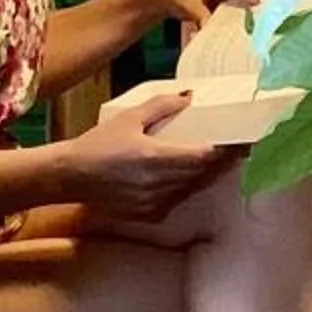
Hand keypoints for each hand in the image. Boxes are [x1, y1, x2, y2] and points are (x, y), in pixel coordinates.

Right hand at [63, 95, 232, 220]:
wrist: (69, 177)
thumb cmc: (97, 144)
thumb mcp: (129, 118)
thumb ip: (161, 106)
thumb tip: (189, 97)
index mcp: (155, 158)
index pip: (204, 157)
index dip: (226, 151)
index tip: (242, 141)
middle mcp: (158, 184)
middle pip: (203, 174)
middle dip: (222, 162)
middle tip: (238, 149)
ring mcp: (154, 203)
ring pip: (192, 188)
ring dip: (205, 175)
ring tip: (218, 160)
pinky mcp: (149, 215)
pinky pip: (177, 200)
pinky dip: (185, 187)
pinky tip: (185, 176)